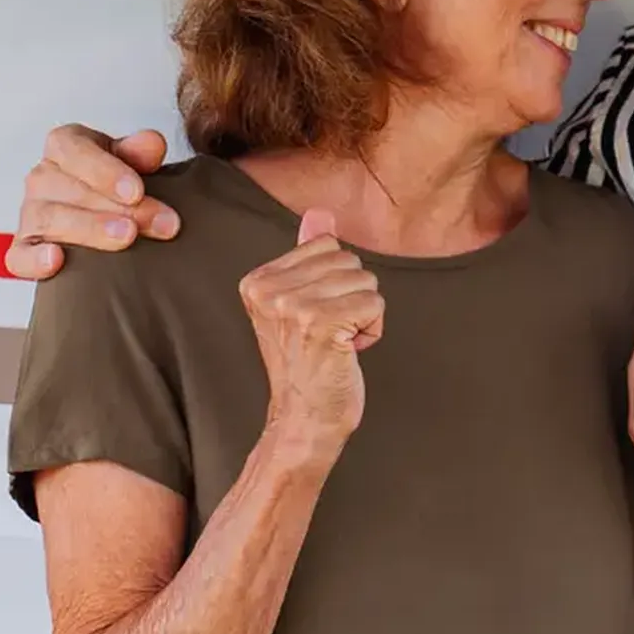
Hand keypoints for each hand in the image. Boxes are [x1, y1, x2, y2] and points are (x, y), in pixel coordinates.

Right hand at [8, 125, 180, 277]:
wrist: (106, 217)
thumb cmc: (115, 185)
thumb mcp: (132, 162)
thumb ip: (141, 152)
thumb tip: (152, 144)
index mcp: (65, 147)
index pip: (74, 150)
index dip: (106, 171)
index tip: (136, 191)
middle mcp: (43, 178)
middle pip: (69, 188)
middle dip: (117, 207)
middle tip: (155, 221)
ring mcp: (30, 214)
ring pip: (50, 218)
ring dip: (91, 229)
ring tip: (126, 237)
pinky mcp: (23, 250)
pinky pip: (19, 256)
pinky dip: (35, 260)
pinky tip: (57, 260)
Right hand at [241, 213, 382, 447]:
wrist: (305, 419)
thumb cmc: (308, 363)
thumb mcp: (301, 305)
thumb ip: (307, 256)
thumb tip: (320, 213)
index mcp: (258, 281)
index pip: (326, 245)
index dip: (334, 282)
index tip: (315, 318)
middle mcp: (269, 291)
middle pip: (348, 261)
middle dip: (351, 297)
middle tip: (328, 334)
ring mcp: (294, 307)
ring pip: (365, 282)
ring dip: (362, 315)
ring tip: (336, 343)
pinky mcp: (321, 324)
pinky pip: (375, 304)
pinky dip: (372, 330)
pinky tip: (347, 352)